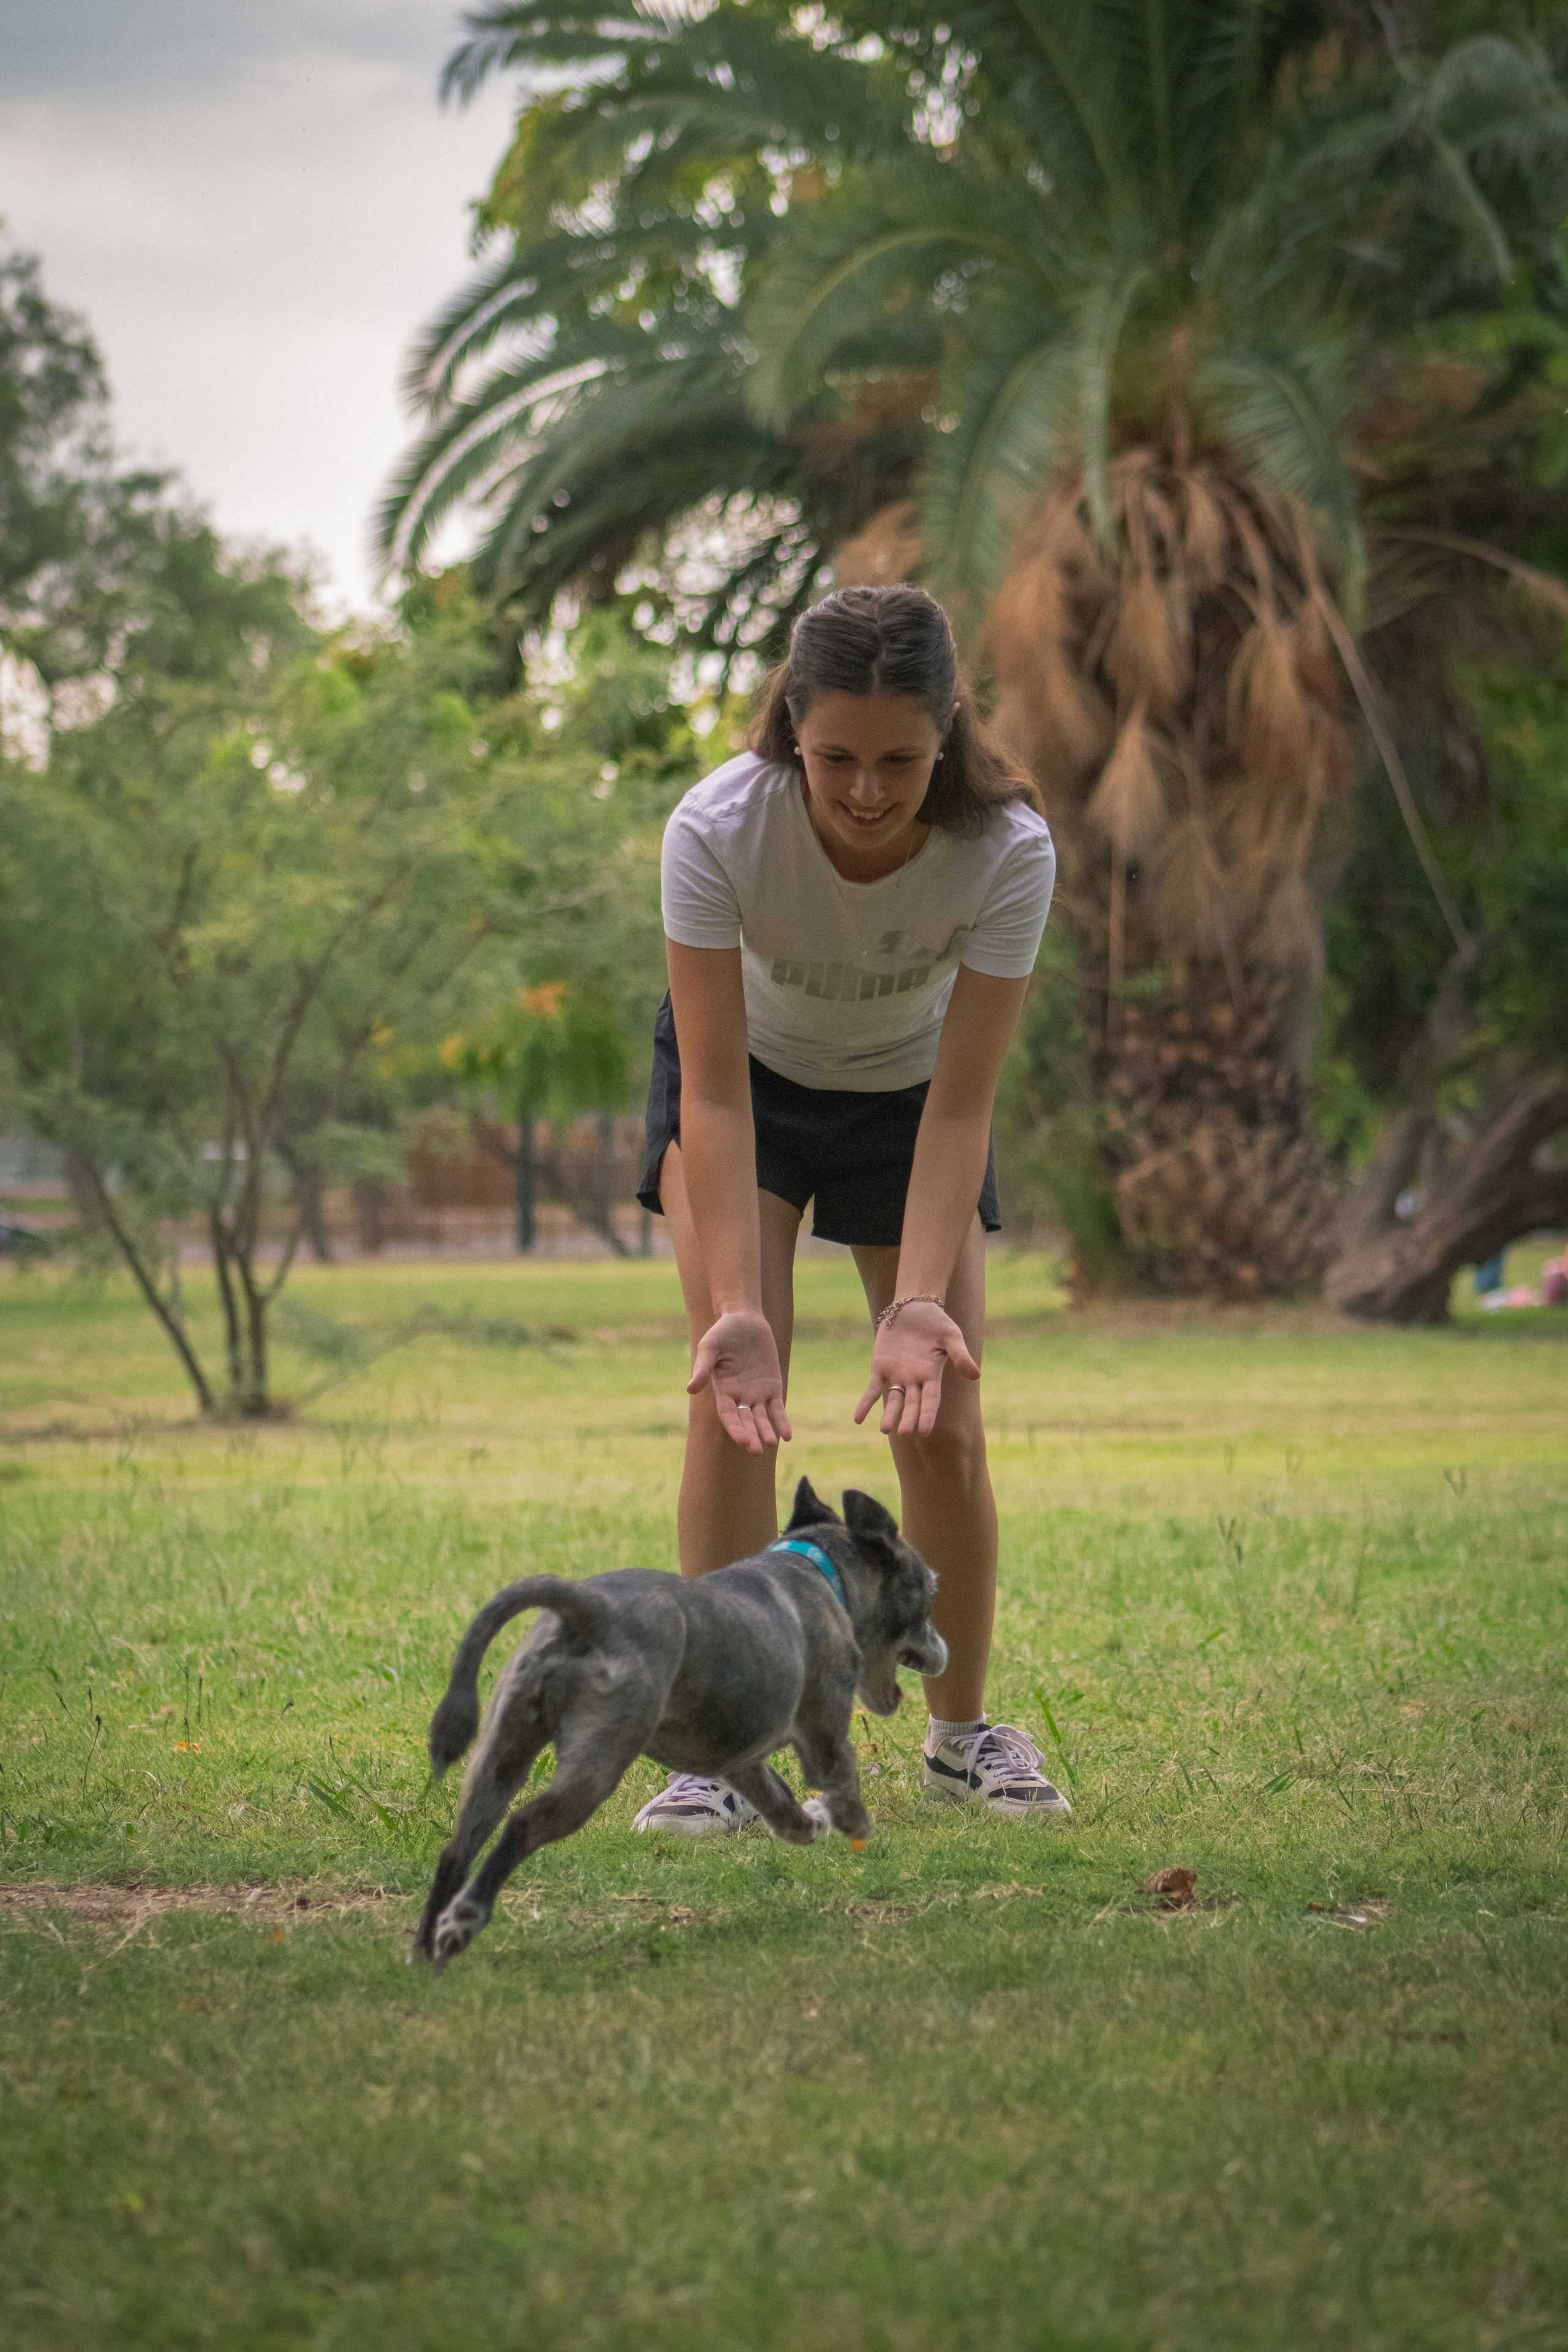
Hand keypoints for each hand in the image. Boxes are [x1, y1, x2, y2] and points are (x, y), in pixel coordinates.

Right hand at [688, 1308, 792, 1454]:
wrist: (745, 1320)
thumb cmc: (722, 1333)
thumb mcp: (710, 1347)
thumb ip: (703, 1367)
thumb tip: (690, 1389)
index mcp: (723, 1390)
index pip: (729, 1415)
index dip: (735, 1428)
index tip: (743, 1441)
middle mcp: (739, 1396)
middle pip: (745, 1421)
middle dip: (751, 1435)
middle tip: (756, 1450)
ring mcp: (757, 1393)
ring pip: (762, 1418)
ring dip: (766, 1431)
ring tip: (772, 1443)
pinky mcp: (772, 1387)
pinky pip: (777, 1408)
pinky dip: (782, 1421)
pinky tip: (787, 1436)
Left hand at [854, 1298, 978, 1437]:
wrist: (913, 1306)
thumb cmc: (936, 1321)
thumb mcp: (951, 1336)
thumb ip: (961, 1355)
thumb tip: (976, 1375)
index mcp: (932, 1375)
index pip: (930, 1400)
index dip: (927, 1415)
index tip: (924, 1430)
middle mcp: (915, 1380)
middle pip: (912, 1403)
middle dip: (908, 1418)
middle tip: (904, 1432)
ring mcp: (897, 1375)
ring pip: (893, 1400)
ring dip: (889, 1415)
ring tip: (884, 1430)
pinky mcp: (880, 1367)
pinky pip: (873, 1389)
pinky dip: (865, 1403)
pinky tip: (857, 1419)